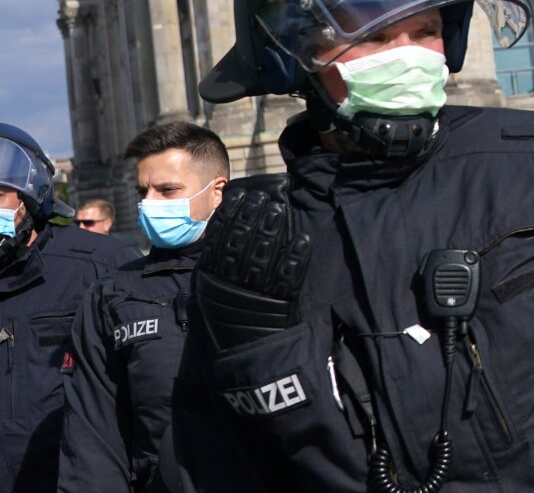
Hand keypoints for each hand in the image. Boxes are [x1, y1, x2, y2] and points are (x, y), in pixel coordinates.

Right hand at [195, 178, 310, 349]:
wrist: (247, 357)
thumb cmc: (229, 321)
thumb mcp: (211, 293)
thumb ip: (215, 265)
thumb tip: (224, 233)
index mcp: (213, 280)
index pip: (222, 242)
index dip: (232, 217)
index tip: (243, 196)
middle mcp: (233, 284)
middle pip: (243, 244)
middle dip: (253, 218)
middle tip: (264, 197)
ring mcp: (257, 293)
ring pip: (265, 256)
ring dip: (273, 231)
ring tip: (279, 209)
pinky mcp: (282, 303)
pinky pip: (289, 277)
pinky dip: (296, 258)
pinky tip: (302, 238)